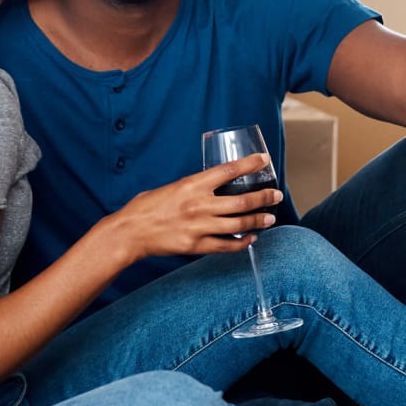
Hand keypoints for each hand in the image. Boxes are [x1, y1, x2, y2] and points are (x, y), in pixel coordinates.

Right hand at [114, 152, 281, 261]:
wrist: (130, 232)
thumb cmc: (145, 207)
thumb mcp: (171, 188)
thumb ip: (192, 188)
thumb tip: (209, 188)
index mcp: (191, 185)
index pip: (228, 171)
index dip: (250, 164)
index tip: (264, 160)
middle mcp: (199, 205)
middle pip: (241, 201)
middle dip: (263, 197)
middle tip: (275, 195)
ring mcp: (199, 227)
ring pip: (238, 224)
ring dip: (258, 220)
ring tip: (270, 217)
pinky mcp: (196, 246)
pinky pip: (226, 245)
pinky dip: (242, 242)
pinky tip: (251, 238)